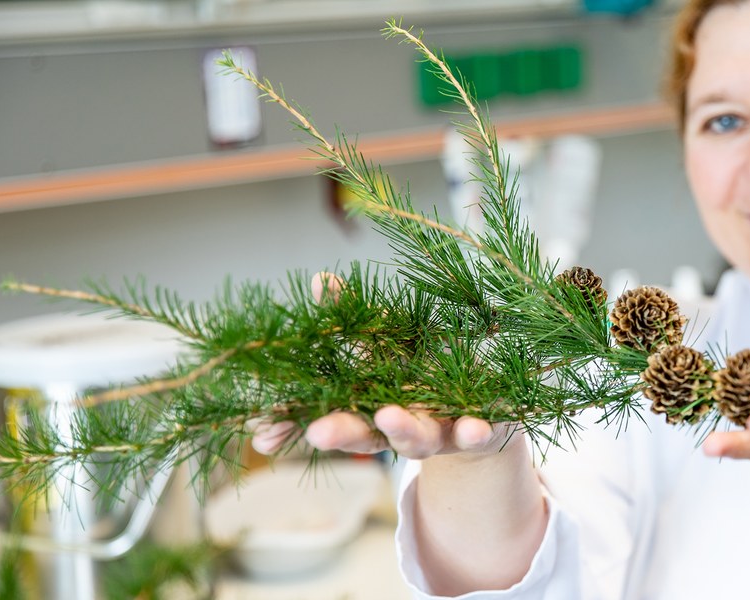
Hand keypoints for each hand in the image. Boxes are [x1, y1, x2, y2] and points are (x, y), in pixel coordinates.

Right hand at [250, 272, 513, 459]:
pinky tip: (475, 427)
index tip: (262, 433)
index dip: (294, 426)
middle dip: (342, 433)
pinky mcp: (481, 434)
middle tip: (318, 430)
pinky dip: (475, 432)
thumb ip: (353, 320)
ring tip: (389, 418)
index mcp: (371, 410)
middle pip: (368, 434)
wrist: (487, 416)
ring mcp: (441, 433)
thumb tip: (322, 280)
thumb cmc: (425, 380)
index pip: (327, 417)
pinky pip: (479, 436)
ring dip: (403, 430)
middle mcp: (401, 428)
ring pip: (419, 439)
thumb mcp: (387, 346)